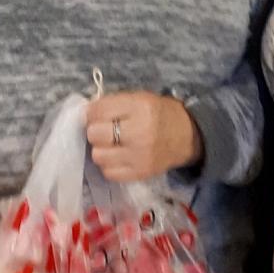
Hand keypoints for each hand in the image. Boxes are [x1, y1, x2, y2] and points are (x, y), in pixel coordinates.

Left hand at [85, 91, 202, 181]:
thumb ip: (113, 104)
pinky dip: (109, 165)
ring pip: (98, 156)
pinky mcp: (140, 174)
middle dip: (95, 130)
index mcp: (140, 107)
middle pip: (95, 134)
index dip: (91, 112)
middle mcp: (139, 133)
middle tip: (103, 129)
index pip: (98, 111)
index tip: (94, 114)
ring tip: (110, 144)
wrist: (187, 136)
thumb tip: (85, 113)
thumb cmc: (160, 113)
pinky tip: (117, 157)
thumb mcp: (139, 98)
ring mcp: (139, 156)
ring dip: (101, 149)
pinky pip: (109, 173)